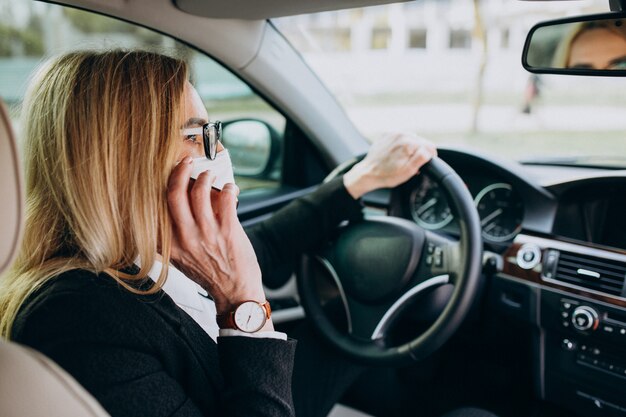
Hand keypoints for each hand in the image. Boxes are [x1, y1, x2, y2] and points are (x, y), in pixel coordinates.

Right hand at [167, 157, 271, 329]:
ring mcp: (207, 234)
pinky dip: (228, 188)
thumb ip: (174, 237)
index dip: (155, 188)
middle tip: (185, 162)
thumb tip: (179, 204)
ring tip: (210, 175)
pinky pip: (226, 199)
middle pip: (174, 195)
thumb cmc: (210, 275)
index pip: (153, 211)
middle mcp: (186, 238)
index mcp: (170, 246)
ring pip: (200, 192)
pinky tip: (230, 188)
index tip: (161, 175)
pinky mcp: (229, 231)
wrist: (235, 294)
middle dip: (179, 172)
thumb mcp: (181, 260)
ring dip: (205, 177)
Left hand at [343, 133, 436, 198]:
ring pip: (411, 139)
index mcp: (408, 143)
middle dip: (418, 152)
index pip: (430, 146)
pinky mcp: (387, 134)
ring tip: (401, 159)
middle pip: (421, 142)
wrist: (368, 173)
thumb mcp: (408, 171)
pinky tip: (395, 154)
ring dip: (410, 148)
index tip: (422, 164)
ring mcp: (393, 133)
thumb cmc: (387, 175)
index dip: (429, 157)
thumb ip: (422, 158)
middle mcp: (401, 134)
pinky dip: (400, 145)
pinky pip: (401, 138)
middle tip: (409, 164)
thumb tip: (429, 150)